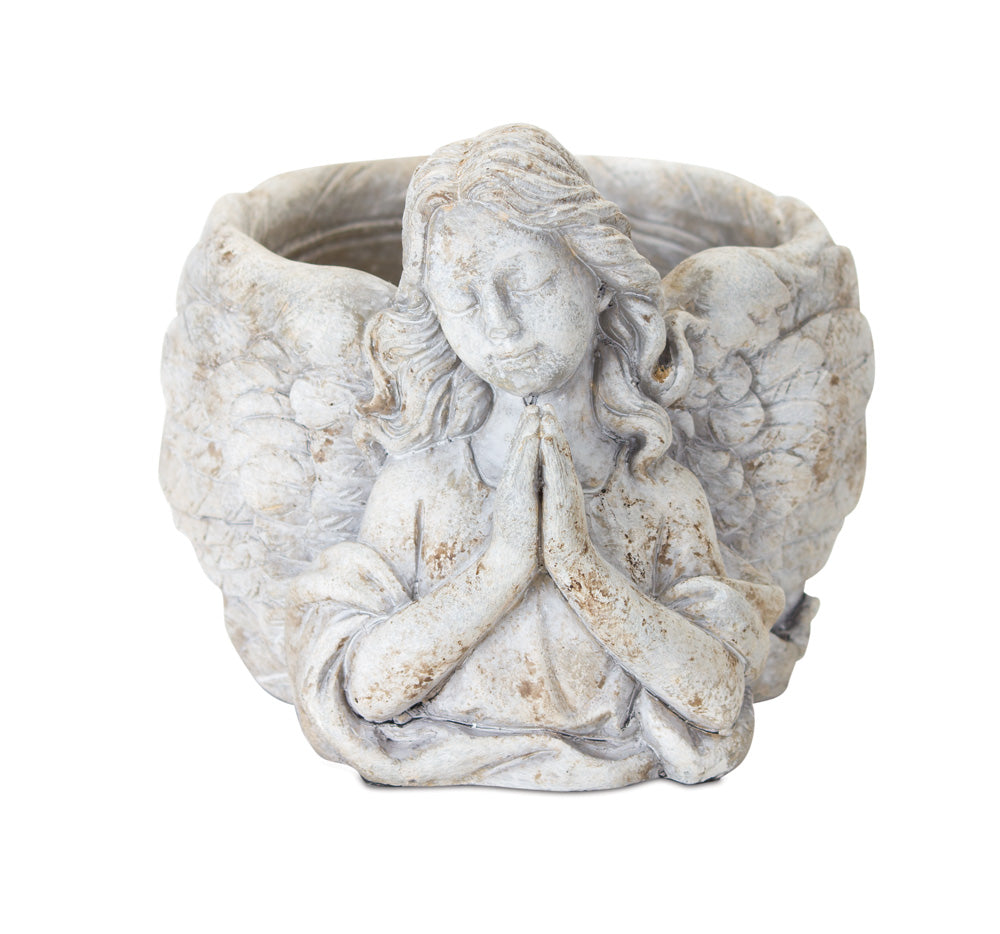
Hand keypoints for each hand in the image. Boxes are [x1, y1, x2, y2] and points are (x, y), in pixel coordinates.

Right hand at [485, 405, 540, 585]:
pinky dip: (528, 450)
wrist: (511, 561)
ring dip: (526, 431)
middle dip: (525, 426)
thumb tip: (534, 485)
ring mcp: (512, 488)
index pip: (521, 456)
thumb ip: (527, 495)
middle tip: (533, 405)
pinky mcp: (517, 496)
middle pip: (517, 449)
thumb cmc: (521, 539)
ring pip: (519, 454)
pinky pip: (523, 467)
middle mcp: (510, 483)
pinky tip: (533, 435)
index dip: (526, 436)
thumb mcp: (525, 510)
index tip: (534, 418)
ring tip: (533, 413)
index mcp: (515, 486)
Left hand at [539, 406, 590, 578]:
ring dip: (553, 433)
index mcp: (562, 486)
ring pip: (560, 456)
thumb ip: (554, 492)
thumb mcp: (556, 508)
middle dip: (553, 426)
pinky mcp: (563, 498)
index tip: (544, 415)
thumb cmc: (561, 538)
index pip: (557, 455)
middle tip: (545, 404)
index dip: (551, 434)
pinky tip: (547, 438)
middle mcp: (567, 484)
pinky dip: (552, 452)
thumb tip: (548, 482)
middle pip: (561, 449)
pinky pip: (557, 470)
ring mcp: (567, 490)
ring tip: (545, 414)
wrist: (571, 560)